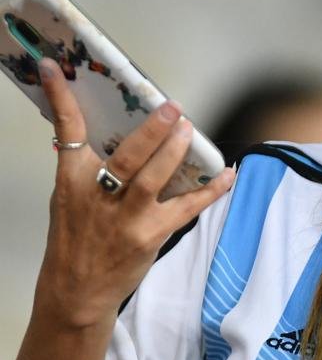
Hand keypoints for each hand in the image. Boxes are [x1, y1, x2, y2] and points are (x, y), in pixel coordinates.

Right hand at [33, 58, 234, 328]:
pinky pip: (186, 208)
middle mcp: (97, 196)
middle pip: (126, 156)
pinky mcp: (150, 235)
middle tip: (171, 106)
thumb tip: (95, 129)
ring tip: (190, 129)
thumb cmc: (75, 240)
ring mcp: (125, 217)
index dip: (62, 98)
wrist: (76, 292)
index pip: (67, 131)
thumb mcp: (67, 200)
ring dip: (176, 152)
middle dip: (151, 130)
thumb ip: (83, 167)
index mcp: (73, 180)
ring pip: (153, 178)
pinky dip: (211, 190)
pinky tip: (228, 175)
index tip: (55, 67)